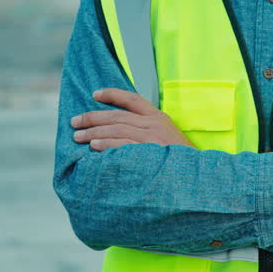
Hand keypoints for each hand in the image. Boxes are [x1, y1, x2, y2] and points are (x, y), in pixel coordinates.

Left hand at [71, 89, 194, 150]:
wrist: (197, 176)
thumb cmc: (181, 161)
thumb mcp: (169, 139)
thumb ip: (148, 131)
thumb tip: (120, 132)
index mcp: (159, 118)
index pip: (132, 99)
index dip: (112, 95)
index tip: (94, 94)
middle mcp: (154, 124)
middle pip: (117, 115)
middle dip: (93, 117)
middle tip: (75, 122)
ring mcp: (152, 138)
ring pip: (117, 129)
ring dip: (94, 132)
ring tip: (79, 136)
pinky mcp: (149, 152)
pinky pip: (122, 145)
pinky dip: (107, 145)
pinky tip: (94, 146)